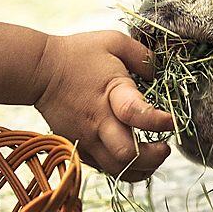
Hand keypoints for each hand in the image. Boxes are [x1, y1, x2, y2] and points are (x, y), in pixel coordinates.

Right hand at [32, 31, 174, 179]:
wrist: (39, 71)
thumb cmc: (78, 53)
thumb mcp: (113, 42)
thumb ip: (143, 57)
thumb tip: (160, 74)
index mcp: (111, 92)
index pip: (135, 114)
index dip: (158, 121)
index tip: (173, 121)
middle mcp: (98, 121)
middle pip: (128, 155)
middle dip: (154, 156)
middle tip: (165, 146)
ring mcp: (87, 138)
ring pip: (118, 170)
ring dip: (142, 168)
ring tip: (153, 156)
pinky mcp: (79, 147)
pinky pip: (105, 169)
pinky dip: (125, 168)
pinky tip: (134, 157)